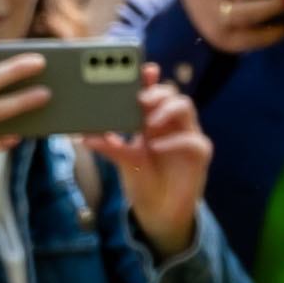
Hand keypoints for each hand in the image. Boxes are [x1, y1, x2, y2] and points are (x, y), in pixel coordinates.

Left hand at [100, 74, 215, 244]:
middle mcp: (172, 123)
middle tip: (141, 99)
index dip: (149, 79)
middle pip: (171, 93)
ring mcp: (187, 136)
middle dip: (156, 91)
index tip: (140, 70)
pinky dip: (173, 141)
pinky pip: (192, 140)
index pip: (153, 91)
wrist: (159, 212)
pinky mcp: (199, 153)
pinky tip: (156, 146)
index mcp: (153, 120)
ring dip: (167, 109)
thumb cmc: (143, 180)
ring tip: (149, 122)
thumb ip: (108, 146)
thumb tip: (84, 135)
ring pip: (186, 106)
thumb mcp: (123, 160)